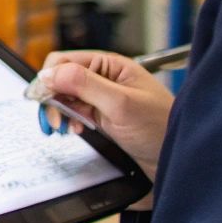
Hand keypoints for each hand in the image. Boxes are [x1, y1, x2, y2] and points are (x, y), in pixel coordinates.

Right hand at [37, 50, 173, 191]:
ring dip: (59, 112)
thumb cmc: (161, 128)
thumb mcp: (120, 104)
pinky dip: (69, 121)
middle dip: (52, 99)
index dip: (49, 80)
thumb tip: (48, 74)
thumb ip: (84, 85)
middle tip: (55, 121)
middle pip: (59, 80)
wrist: (179, 160)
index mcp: (109, 66)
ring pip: (64, 97)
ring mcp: (102, 98)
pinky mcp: (102, 116)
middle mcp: (103, 78)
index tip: (43, 100)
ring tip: (66, 128)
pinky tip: (76, 130)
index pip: (63, 62)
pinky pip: (74, 112)